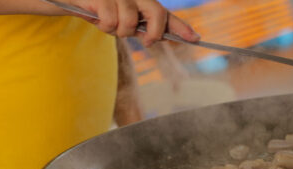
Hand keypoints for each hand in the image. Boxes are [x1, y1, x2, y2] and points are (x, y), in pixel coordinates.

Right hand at [71, 0, 198, 46]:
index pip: (166, 13)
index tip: (195, 38)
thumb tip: (154, 38)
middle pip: (157, 13)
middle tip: (146, 41)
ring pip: (130, 22)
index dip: (181, 26)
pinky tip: (97, 18)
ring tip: (109, 25)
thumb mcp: (124, 21)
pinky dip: (105, 26)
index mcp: (143, 0)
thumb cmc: (101, 10)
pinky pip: (111, 21)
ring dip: (118, 31)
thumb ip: (141, 29)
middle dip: (153, 32)